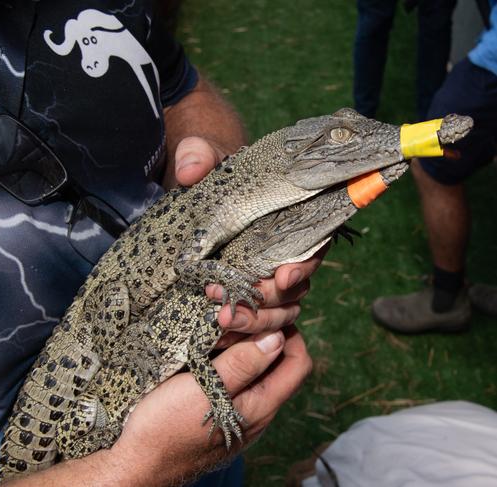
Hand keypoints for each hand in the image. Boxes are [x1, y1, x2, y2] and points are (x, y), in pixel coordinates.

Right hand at [108, 325, 311, 486]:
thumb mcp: (205, 388)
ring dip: (246, 348)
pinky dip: (231, 362)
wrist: (138, 463)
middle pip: (279, 367)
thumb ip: (242, 364)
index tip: (267, 312)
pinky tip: (209, 352)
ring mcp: (238, 417)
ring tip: (222, 328)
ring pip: (257, 374)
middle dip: (267, 336)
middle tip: (241, 315)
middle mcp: (256, 414)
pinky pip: (237, 384)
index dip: (291, 333)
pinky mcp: (219, 416)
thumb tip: (276, 337)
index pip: (298, 364)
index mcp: (260, 406)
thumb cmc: (166, 426)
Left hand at [172, 137, 327, 340]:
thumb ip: (198, 155)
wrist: (198, 192)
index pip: (312, 247)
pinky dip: (241, 329)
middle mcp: (284, 251)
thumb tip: (190, 170)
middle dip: (267, 304)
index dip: (303, 266)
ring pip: (279, 310)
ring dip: (253, 321)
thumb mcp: (204, 155)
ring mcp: (265, 275)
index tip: (282, 277)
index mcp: (289, 219)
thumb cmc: (212, 171)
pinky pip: (256, 319)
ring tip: (221, 319)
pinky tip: (217, 332)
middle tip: (233, 309)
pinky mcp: (245, 292)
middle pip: (294, 289)